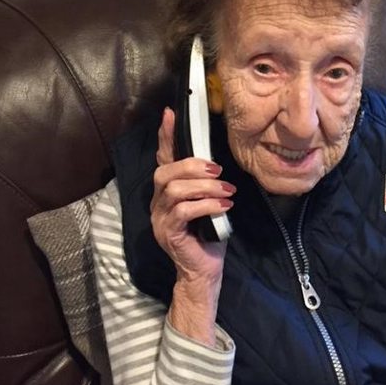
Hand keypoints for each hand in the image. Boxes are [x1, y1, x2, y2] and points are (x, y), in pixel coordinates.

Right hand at [151, 108, 234, 330]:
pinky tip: (224, 205)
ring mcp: (160, 219)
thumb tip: (216, 161)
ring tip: (227, 190)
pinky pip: (184, 211)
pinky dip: (207, 204)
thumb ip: (206, 183)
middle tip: (217, 169)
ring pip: (175, 190)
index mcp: (168, 191)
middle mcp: (158, 203)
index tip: (170, 113)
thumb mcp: (210, 201)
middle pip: (165, 172)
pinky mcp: (168, 234)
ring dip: (205, 187)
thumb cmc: (209, 233)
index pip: (163, 158)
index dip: (166, 136)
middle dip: (192, 165)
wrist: (205, 271)